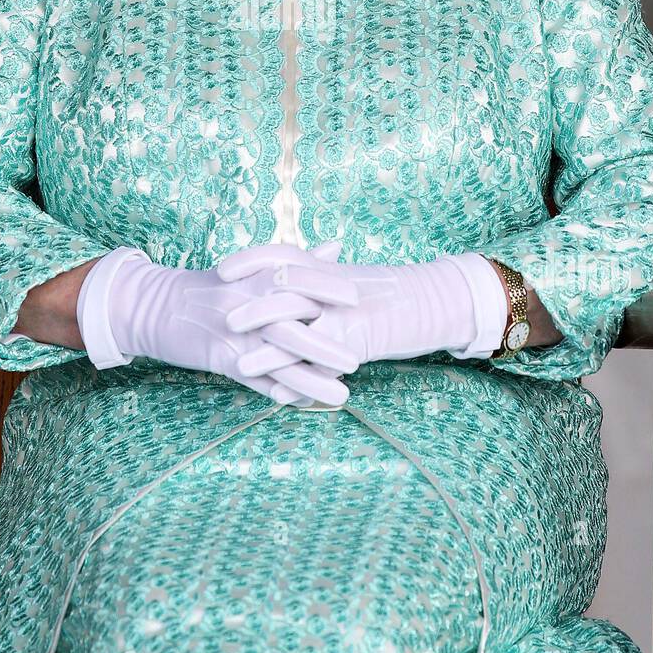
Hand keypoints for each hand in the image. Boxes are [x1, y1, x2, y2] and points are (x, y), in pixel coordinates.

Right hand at [76, 242, 359, 406]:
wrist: (159, 305)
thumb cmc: (212, 286)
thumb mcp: (251, 268)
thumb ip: (296, 260)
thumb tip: (336, 246)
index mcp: (258, 274)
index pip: (299, 276)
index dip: (329, 287)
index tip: (358, 297)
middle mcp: (249, 301)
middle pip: (294, 320)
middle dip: (328, 341)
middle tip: (358, 358)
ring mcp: (236, 331)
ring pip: (281, 357)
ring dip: (313, 378)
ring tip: (343, 395)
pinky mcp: (222, 357)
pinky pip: (259, 379)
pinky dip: (283, 393)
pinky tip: (305, 405)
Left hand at [222, 245, 508, 375]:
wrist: (431, 302)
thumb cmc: (390, 292)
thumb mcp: (350, 279)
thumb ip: (319, 276)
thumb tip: (289, 274)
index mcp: (326, 268)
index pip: (280, 254)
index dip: (249, 259)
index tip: (222, 267)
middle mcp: (330, 287)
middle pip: (281, 290)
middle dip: (249, 305)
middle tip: (220, 316)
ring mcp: (343, 315)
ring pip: (296, 330)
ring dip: (266, 351)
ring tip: (237, 365)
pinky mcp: (355, 342)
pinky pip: (320, 363)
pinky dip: (298, 381)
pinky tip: (277, 397)